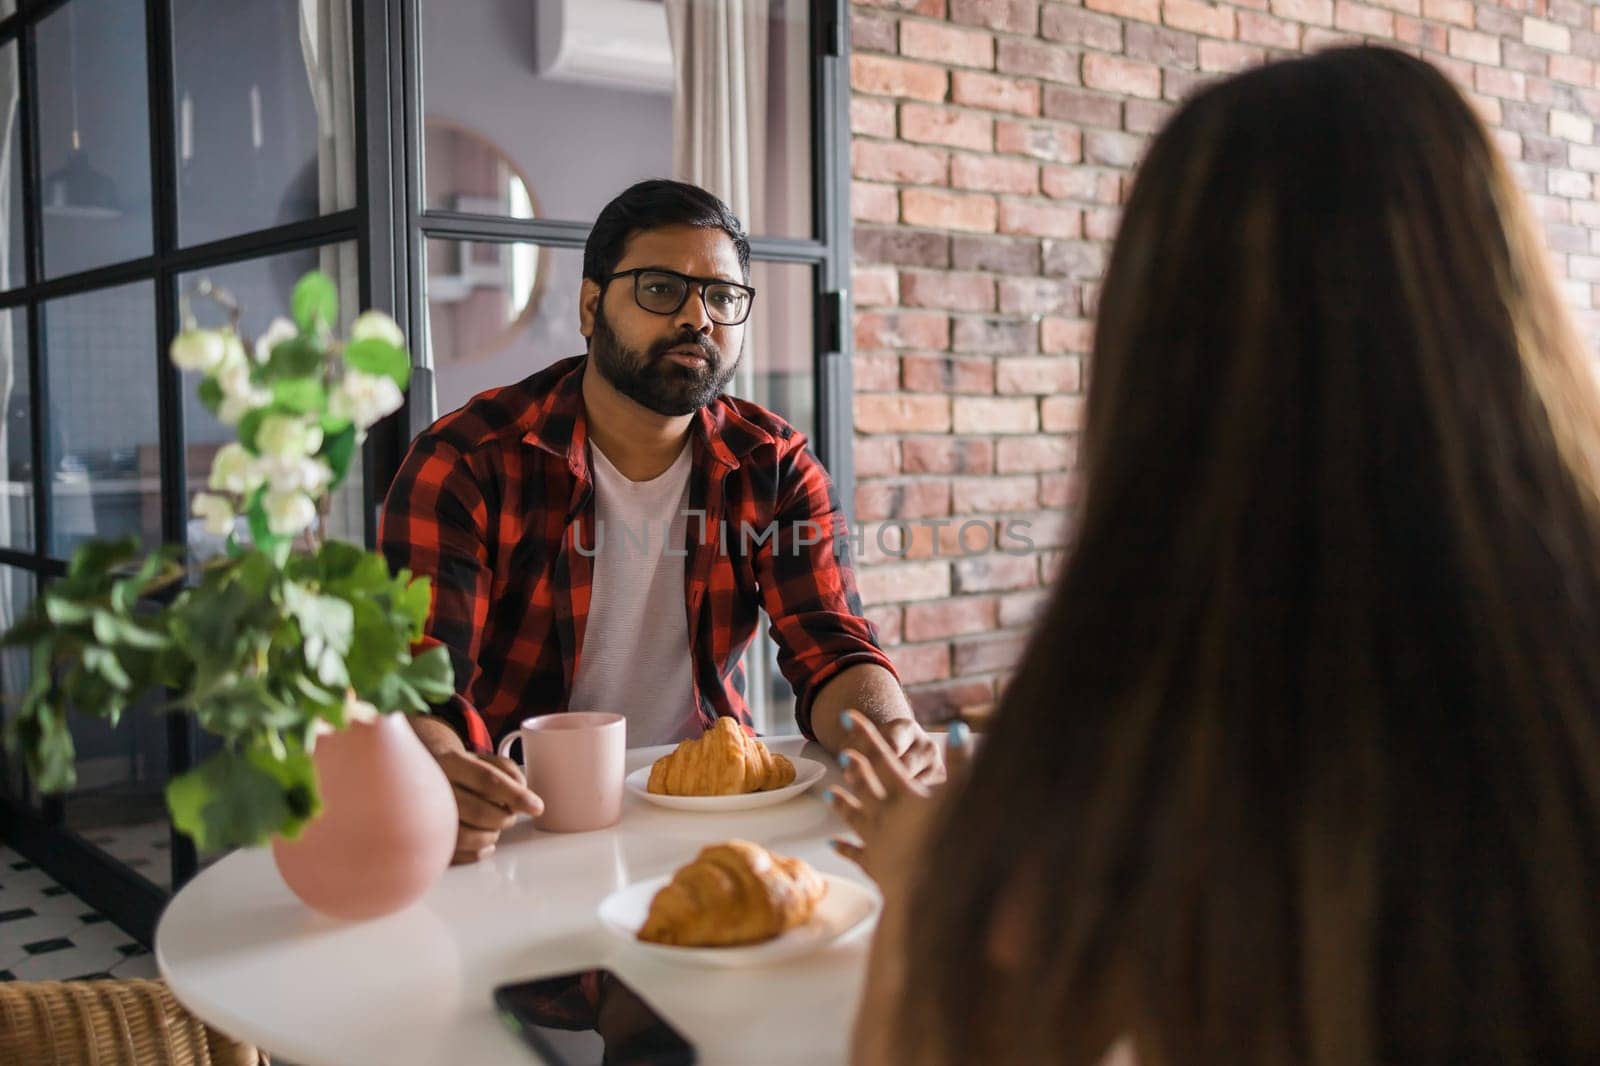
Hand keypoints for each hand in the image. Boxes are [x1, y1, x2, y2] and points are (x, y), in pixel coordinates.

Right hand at [412, 717, 543, 863]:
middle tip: (509, 815)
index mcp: (452, 762)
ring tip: (495, 826)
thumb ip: (508, 770)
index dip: (516, 796)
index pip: (488, 780)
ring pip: (466, 836)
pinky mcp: (426, 837)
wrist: (422, 772)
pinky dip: (477, 852)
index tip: (537, 807)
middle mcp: (435, 788)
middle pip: (480, 812)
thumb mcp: (483, 758)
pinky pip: (455, 853)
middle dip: (504, 818)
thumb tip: (523, 791)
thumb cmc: (461, 769)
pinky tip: (485, 842)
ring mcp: (426, 815)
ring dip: (491, 835)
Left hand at [828, 713, 972, 894]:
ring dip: (842, 804)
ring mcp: (877, 840)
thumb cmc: (952, 840)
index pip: (883, 757)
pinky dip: (845, 848)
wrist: (933, 891)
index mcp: (905, 794)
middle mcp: (885, 813)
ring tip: (828, 795)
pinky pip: (856, 854)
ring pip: (854, 817)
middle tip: (840, 755)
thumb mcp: (963, 795)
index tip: (847, 717)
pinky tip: (833, 844)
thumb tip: (956, 727)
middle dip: (853, 768)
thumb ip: (961, 760)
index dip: (866, 736)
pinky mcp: (875, 866)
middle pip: (865, 785)